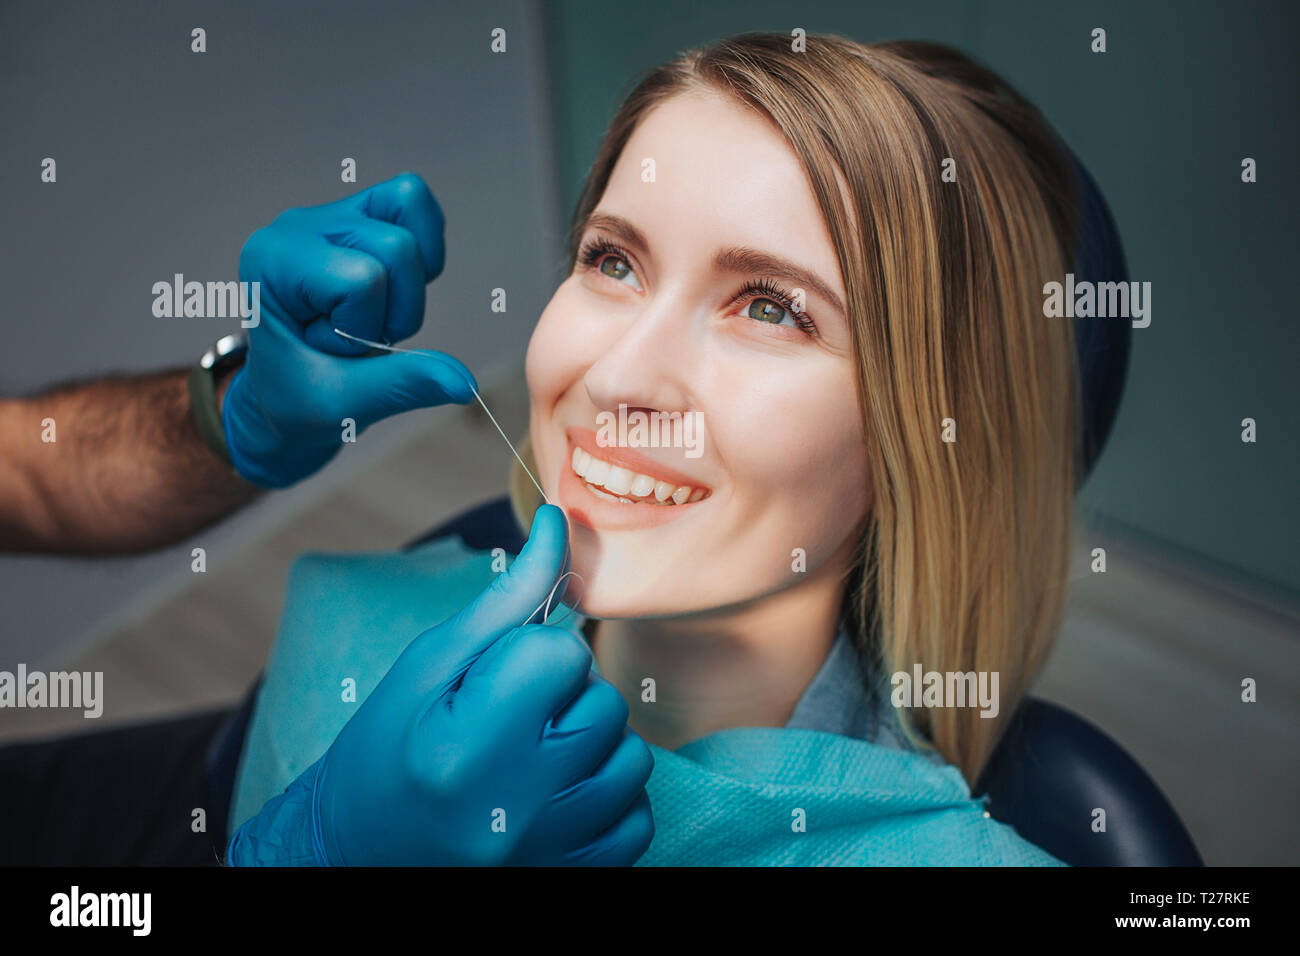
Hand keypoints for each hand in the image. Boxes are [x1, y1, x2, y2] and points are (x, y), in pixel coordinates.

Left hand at [221, 172, 476, 486]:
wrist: (285, 395)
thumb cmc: (298, 398)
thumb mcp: (343, 403)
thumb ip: (402, 385)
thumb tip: (466, 382)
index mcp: (273, 262)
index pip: (364, 278)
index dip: (365, 328)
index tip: (330, 351)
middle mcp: (298, 225)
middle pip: (399, 246)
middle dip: (395, 309)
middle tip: (355, 339)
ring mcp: (329, 215)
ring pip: (410, 207)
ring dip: (410, 280)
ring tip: (373, 313)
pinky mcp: (357, 214)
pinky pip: (412, 201)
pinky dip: (423, 252)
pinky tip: (392, 290)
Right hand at [228, 504, 654, 865]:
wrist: (356, 858)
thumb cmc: (386, 751)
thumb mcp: (428, 667)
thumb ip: (507, 600)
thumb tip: (559, 523)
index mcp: (467, 746)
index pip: (561, 655)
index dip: (532, 654)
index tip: (495, 681)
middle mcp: (517, 808)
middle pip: (604, 702)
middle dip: (563, 699)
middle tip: (505, 723)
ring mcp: (553, 852)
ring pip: (632, 757)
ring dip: (591, 747)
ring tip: (529, 761)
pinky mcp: (580, 879)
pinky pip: (638, 816)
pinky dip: (606, 798)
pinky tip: (554, 799)